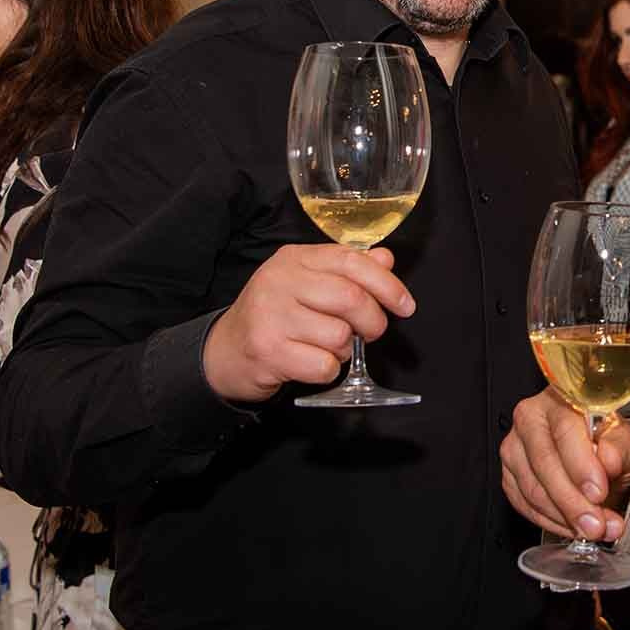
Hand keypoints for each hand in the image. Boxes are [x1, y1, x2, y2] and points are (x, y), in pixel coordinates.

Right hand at [201, 244, 413, 402]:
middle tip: (370, 333)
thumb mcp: (306, 284)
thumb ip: (346, 270)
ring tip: (327, 346)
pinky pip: (324, 365)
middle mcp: (279, 281)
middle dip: (373, 321)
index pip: (352, 261)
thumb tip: (385, 258)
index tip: (405, 305)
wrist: (225, 352)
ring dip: (345, 349)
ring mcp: (271, 316)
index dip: (387, 284)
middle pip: (351, 298)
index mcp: (294, 259)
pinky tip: (311, 362)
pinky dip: (328, 370)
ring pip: (340, 335)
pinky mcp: (268, 350)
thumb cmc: (274, 316)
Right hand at [498, 390, 629, 542]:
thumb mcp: (625, 442)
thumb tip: (608, 459)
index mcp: (561, 398)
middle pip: (544, 463)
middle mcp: (531, 418)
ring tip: (594, 528)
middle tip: (596, 524)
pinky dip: (551, 522)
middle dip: (573, 501)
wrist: (595, 456)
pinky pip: (524, 505)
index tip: (598, 492)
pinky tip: (572, 526)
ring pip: (532, 489)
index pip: (565, 431)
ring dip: (565, 517)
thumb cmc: (607, 442)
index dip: (581, 466)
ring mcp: (515, 447)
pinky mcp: (509, 476)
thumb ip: (620, 448)